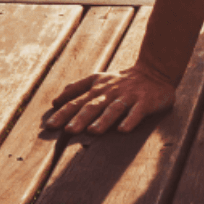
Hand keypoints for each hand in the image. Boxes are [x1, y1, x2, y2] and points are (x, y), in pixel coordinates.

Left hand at [45, 64, 175, 135]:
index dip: (63, 112)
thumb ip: (78, 88)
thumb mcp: (98, 79)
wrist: (154, 71)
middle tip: (67, 131)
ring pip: (114, 108)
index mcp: (98, 86)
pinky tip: (123, 130)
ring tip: (92, 131)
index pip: (78, 99)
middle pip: (93, 105)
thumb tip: (55, 100)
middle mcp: (111, 91)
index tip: (49, 125)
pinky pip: (137, 112)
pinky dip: (130, 120)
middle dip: (80, 117)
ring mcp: (128, 96)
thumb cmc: (122, 80)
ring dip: (103, 119)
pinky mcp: (145, 102)